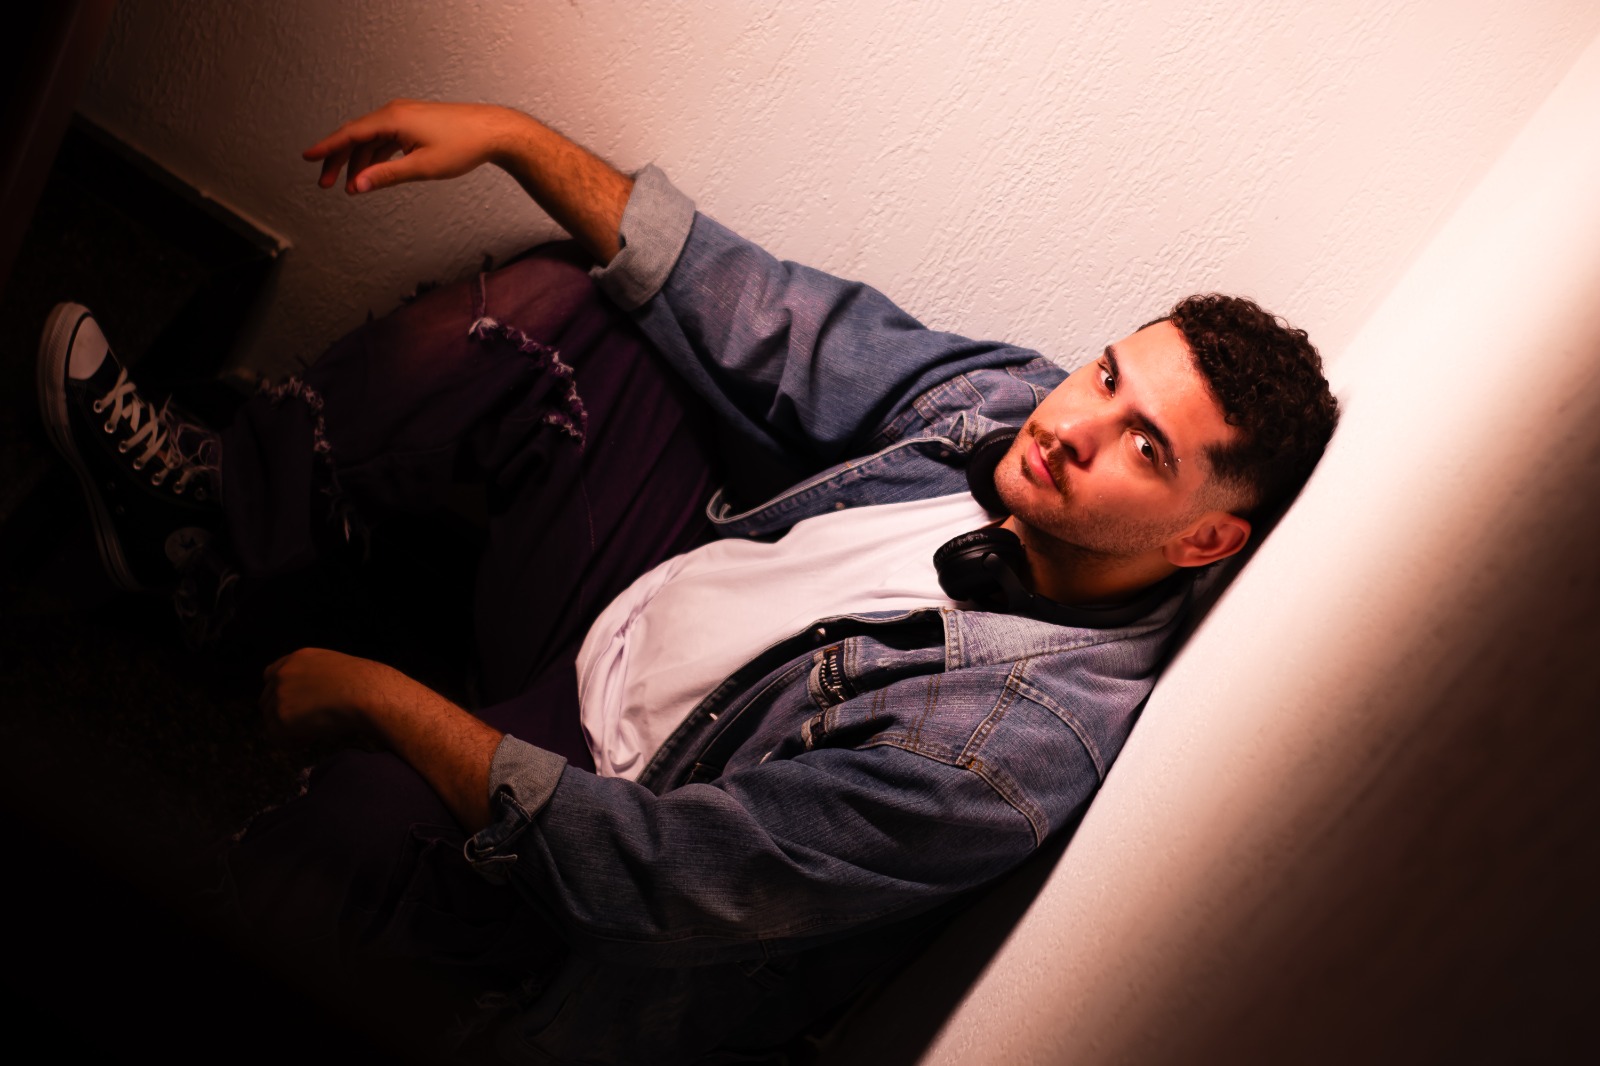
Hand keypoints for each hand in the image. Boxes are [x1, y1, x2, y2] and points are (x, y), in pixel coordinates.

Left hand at [260, 647, 401, 746]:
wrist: (366, 693)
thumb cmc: (363, 686)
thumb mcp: (335, 670)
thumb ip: (315, 678)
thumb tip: (309, 701)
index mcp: (297, 658)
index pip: (271, 676)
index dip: (281, 694)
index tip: (295, 708)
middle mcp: (283, 673)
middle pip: (266, 701)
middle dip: (282, 715)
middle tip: (306, 726)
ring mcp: (280, 694)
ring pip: (270, 721)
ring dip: (289, 730)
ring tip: (314, 733)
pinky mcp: (282, 716)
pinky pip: (277, 738)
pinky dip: (292, 743)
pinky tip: (311, 739)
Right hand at [302, 99, 520, 194]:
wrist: (492, 131)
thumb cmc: (463, 145)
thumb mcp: (422, 167)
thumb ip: (387, 176)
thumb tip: (358, 185)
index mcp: (393, 119)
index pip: (350, 134)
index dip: (327, 147)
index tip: (308, 157)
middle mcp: (395, 113)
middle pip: (356, 137)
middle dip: (338, 160)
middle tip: (325, 182)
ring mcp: (404, 117)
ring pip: (371, 140)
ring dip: (358, 162)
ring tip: (349, 186)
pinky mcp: (414, 124)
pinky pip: (386, 140)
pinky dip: (376, 156)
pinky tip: (371, 173)